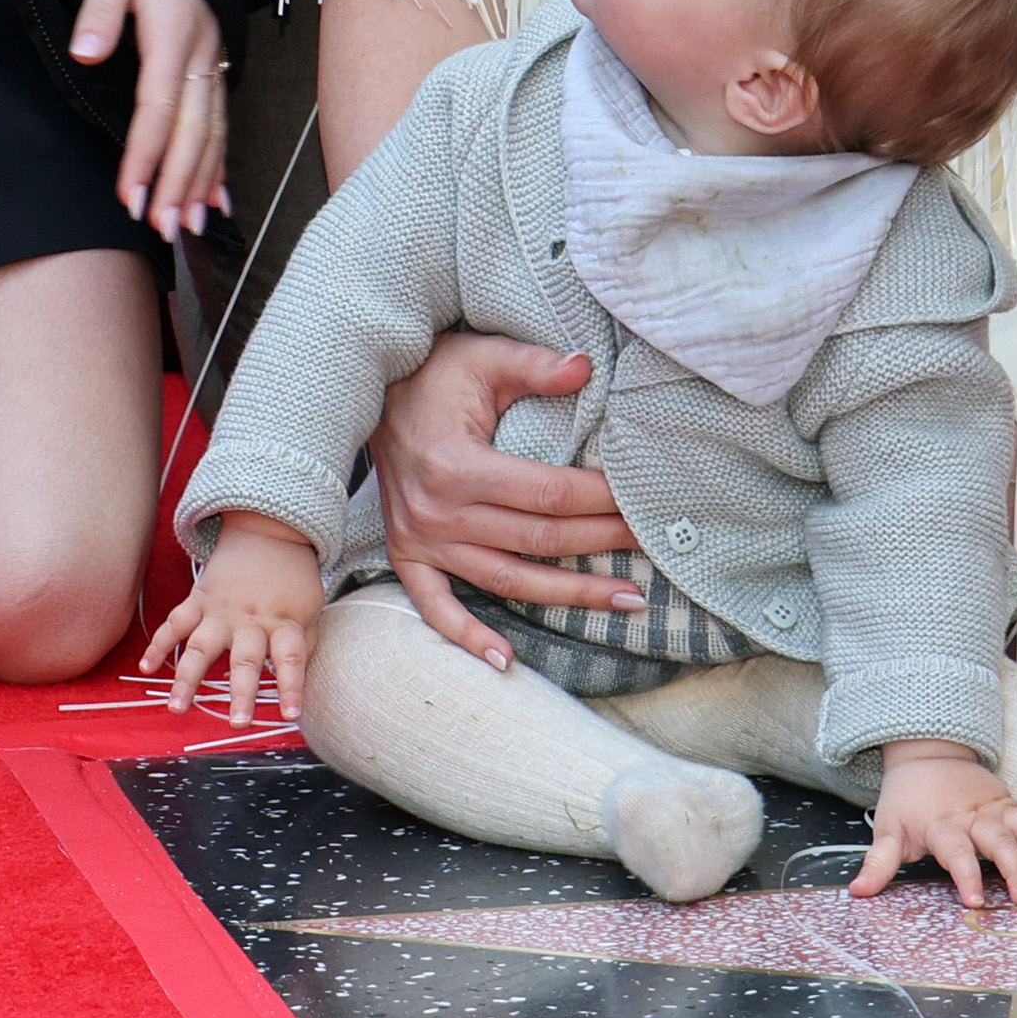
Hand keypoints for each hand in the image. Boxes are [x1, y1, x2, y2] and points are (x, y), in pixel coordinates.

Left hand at [74, 0, 230, 236]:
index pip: (158, 107)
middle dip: (178, 183)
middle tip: (163, 228)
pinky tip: (217, 198)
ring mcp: (213, 61)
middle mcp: (201, 54)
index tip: (130, 195)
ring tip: (188, 226)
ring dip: (201, 182)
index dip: (145, 154)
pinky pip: (223, 121)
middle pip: (193, 130)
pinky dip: (221, 163)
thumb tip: (87, 52)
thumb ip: (102, 8)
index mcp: (174, 33)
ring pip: (213, 131)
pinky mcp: (216, 64)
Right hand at [138, 519, 318, 725]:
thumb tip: (299, 679)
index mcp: (283, 620)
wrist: (268, 529)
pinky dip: (159, 644)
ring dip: (188, 679)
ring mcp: (221, 610)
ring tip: (178, 708)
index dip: (293, 686)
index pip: (292, 658)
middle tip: (237, 723)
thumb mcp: (311, 606)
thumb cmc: (293, 576)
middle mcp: (251, 619)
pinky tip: (146, 667)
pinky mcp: (199, 599)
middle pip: (246, 659)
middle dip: (241, 693)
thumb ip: (305, 642)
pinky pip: (176, 623)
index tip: (292, 715)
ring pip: (201, 647)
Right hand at [367, 330, 631, 665]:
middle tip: (652, 545)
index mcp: (457, 466)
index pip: (547, 494)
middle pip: (539, 540)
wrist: (363, 395)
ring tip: (627, 601)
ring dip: (570, 595)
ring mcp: (421, 541)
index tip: (640, 500)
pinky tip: (507, 661)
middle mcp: (438, 513)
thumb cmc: (435, 374)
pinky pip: (436, 607)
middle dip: (602, 543)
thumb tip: (585, 366)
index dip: (600, 500)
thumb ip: (534, 364)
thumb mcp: (484, 357)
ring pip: (508, 581)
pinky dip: (468, 638)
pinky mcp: (407, 555)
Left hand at [854, 747, 1016, 906]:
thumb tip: (859, 891)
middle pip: (999, 841)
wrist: (926, 754)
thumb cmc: (907, 798)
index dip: (966, 875)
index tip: (975, 901)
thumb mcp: (888, 828)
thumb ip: (879, 862)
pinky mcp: (1011, 805)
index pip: (956, 851)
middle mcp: (973, 816)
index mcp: (942, 824)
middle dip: (1014, 869)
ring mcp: (996, 809)